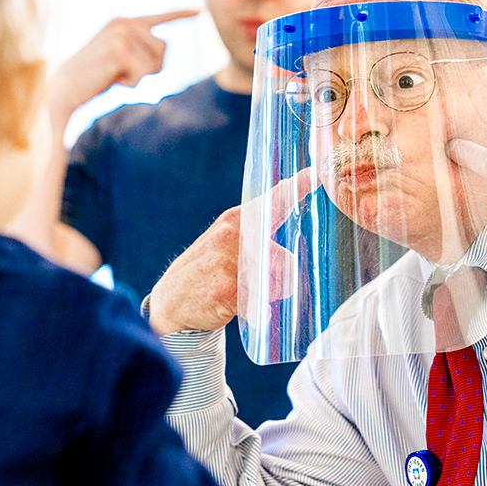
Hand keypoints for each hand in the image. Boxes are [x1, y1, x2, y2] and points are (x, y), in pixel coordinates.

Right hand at [46, 10, 198, 132]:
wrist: (64, 88)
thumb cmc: (94, 77)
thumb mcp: (121, 60)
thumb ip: (141, 50)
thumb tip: (166, 44)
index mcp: (124, 22)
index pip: (161, 17)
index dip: (182, 15)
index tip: (200, 10)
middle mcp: (124, 22)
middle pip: (166, 49)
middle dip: (151, 68)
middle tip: (123, 72)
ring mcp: (121, 33)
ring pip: (157, 63)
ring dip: (140, 77)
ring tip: (115, 74)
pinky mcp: (119, 49)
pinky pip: (145, 74)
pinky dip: (131, 84)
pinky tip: (112, 79)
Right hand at [148, 169, 315, 334]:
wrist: (171, 302)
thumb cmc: (206, 271)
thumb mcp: (226, 242)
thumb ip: (255, 235)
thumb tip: (292, 244)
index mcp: (235, 220)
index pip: (272, 201)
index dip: (296, 187)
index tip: (315, 173)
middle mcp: (232, 236)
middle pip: (285, 259)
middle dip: (280, 276)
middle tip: (255, 283)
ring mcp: (228, 262)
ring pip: (278, 284)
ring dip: (269, 295)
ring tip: (244, 294)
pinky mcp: (226, 290)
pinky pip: (262, 304)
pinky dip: (258, 312)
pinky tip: (239, 308)